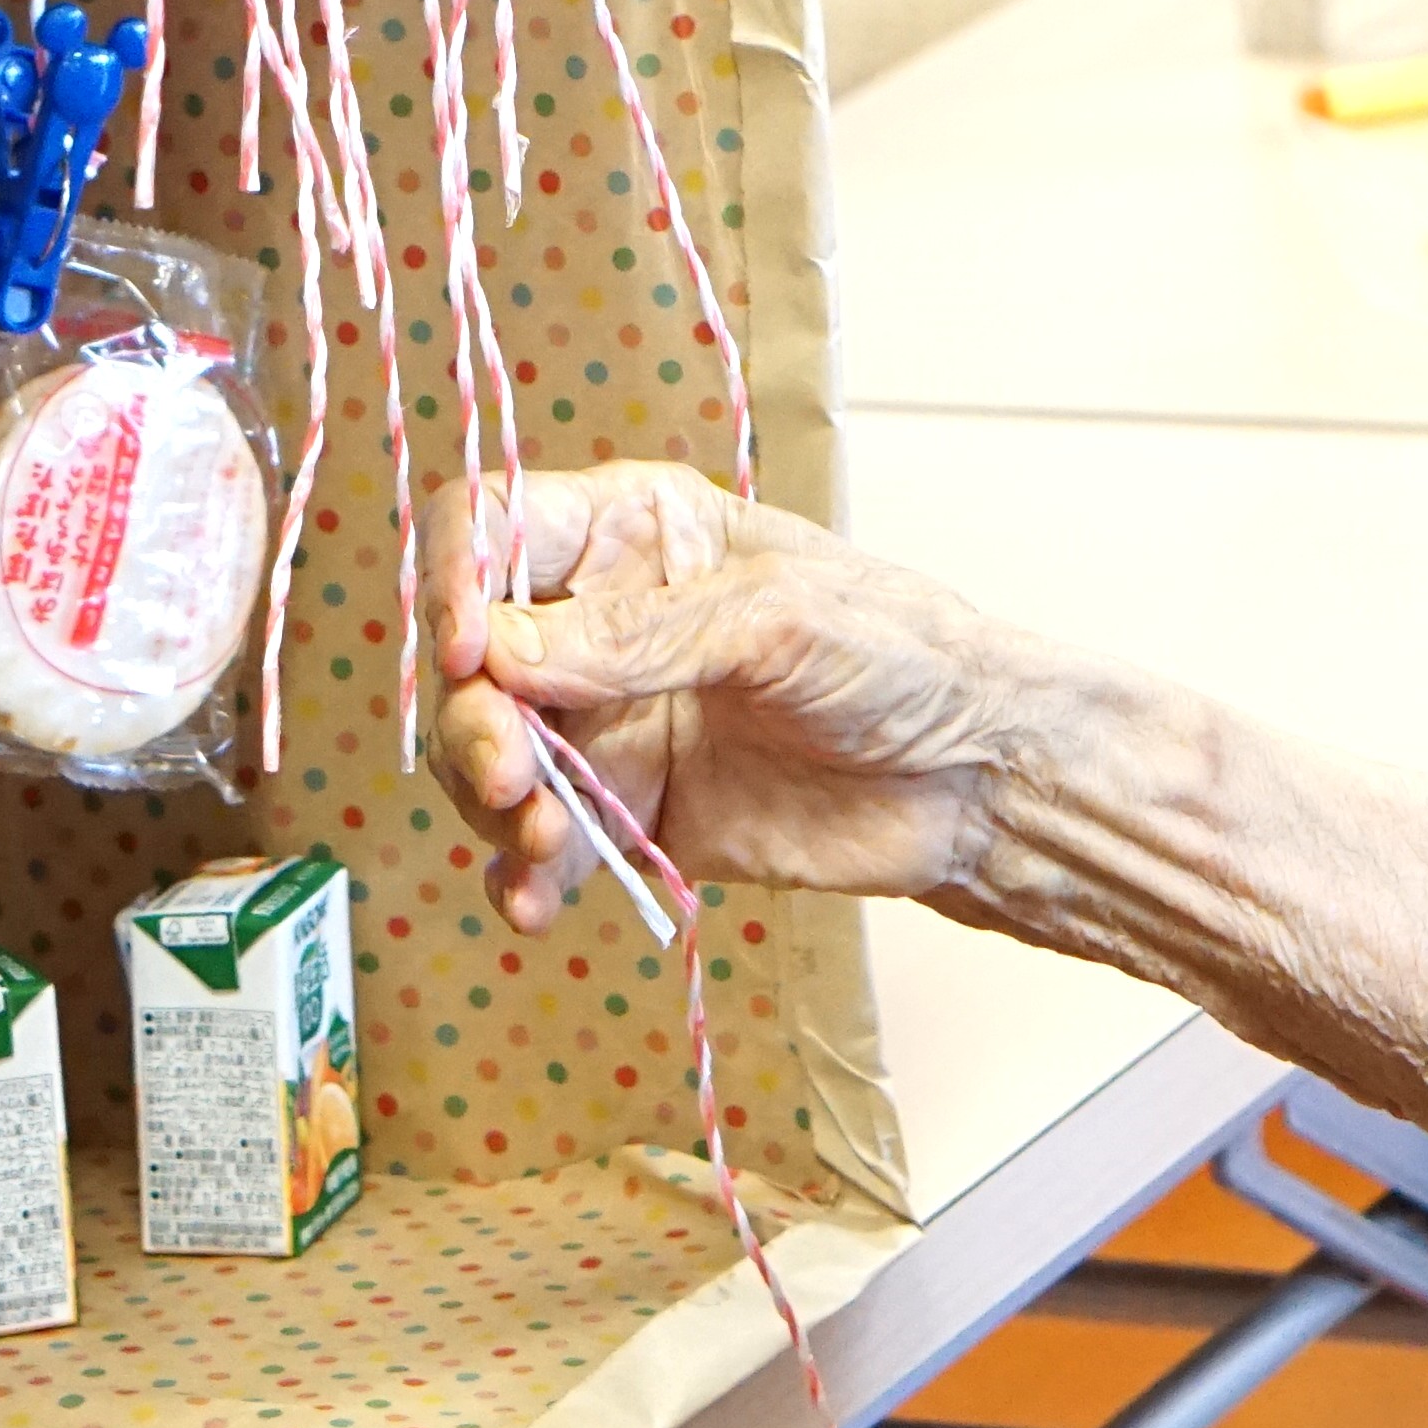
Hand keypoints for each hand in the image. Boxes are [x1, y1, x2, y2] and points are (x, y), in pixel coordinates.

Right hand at [424, 463, 1017, 932]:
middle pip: (473, 658)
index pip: (493, 525)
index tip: (467, 650)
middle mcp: (603, 621)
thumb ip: (639, 638)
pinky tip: (533, 902)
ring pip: (490, 756)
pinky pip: (541, 847)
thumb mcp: (776, 621)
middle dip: (473, 719)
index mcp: (639, 531)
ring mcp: (610, 722)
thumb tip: (501, 652)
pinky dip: (522, 876)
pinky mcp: (628, 813)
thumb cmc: (902, 656)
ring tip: (545, 843)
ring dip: (495, 805)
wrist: (973, 779)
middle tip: (510, 775)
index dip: (454, 579)